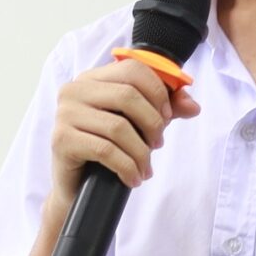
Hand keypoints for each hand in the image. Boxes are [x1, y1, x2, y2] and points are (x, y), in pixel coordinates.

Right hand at [48, 59, 200, 215]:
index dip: (157, 91)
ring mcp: (65, 114)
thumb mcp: (138, 124)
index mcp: (92, 78)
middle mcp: (74, 90)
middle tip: (158, 143)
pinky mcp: (61, 140)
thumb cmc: (106, 148)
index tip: (168, 115)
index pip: (132, 69)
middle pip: (128, 95)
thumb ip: (165, 109)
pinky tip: (133, 177)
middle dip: (152, 123)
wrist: (76, 187)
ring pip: (118, 127)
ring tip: (145, 166)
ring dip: (141, 152)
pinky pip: (105, 150)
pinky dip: (127, 167)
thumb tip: (193, 106)